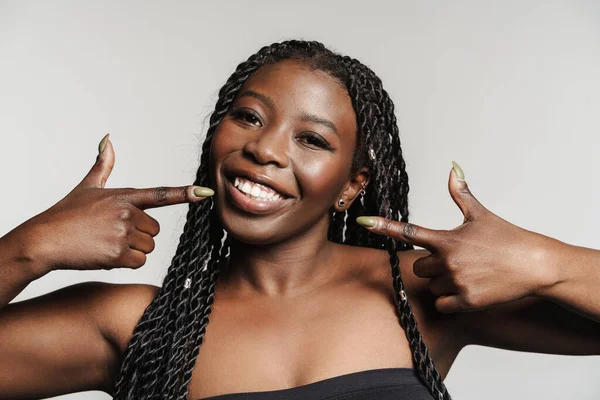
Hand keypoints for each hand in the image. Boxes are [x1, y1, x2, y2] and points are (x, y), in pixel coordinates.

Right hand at [13, 134, 213, 272]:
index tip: (205, 192)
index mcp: (124, 196)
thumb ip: (103, 165)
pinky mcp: (118, 253)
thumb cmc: (65, 214)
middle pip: (155, 229)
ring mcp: (123, 233)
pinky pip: (139, 261)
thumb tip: (108, 139)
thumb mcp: (87, 186)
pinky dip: (126, 262)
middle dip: (139, 235)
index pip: (160, 194)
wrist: (44, 240)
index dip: (185, 193)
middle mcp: (127, 212)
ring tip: (106, 243)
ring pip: (148, 246)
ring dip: (132, 249)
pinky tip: (105, 254)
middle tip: (113, 233)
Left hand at [356, 162, 563, 312]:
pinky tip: (469, 290)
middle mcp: (448, 261)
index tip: (364, 221)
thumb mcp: (482, 214)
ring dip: (444, 283)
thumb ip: (462, 194)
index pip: (408, 231)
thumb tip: (453, 168)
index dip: (384, 227)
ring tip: (469, 274)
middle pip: (418, 267)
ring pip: (432, 287)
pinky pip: (442, 305)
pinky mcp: (467, 302)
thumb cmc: (509, 238)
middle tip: (456, 261)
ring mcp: (457, 282)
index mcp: (448, 238)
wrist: (537, 265)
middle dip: (432, 265)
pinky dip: (451, 301)